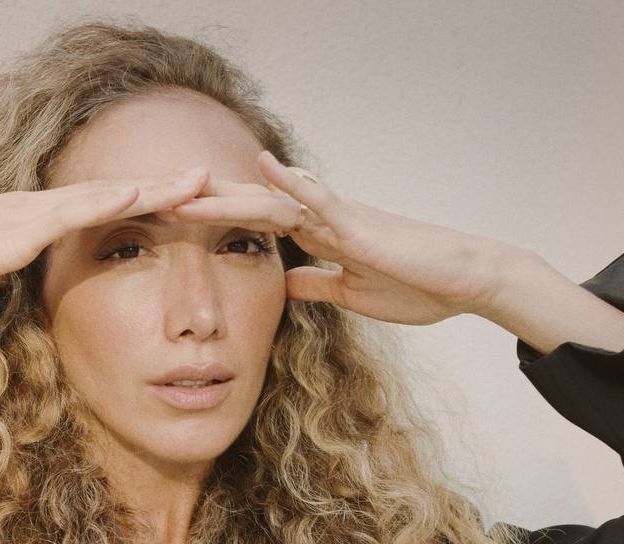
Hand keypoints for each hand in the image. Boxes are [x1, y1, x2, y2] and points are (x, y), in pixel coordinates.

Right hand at [0, 167, 213, 292]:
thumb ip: (0, 271)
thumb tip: (1, 280)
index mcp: (39, 217)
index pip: (102, 205)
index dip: (143, 198)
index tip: (179, 196)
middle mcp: (44, 205)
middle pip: (116, 192)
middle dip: (164, 185)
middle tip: (208, 175)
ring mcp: (36, 211)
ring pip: (107, 194)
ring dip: (153, 188)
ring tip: (195, 180)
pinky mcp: (26, 226)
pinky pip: (76, 211)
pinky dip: (110, 202)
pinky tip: (139, 193)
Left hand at [155, 151, 528, 324]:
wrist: (465, 283)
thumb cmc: (418, 286)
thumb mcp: (352, 295)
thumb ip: (317, 285)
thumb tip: (284, 282)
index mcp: (319, 240)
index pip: (254, 226)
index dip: (214, 223)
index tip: (173, 224)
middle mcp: (322, 220)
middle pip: (251, 207)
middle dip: (205, 204)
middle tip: (157, 199)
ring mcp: (340, 218)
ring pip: (272, 200)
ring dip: (228, 196)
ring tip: (184, 189)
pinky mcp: (360, 225)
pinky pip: (322, 198)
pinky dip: (293, 182)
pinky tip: (265, 167)